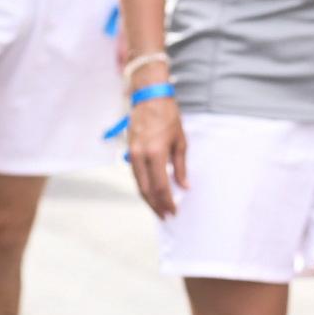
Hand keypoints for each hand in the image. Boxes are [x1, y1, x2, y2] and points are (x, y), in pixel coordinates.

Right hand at [124, 92, 187, 218]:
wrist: (149, 98)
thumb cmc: (168, 117)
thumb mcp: (180, 142)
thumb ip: (181, 167)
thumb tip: (184, 186)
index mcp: (156, 153)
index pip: (160, 186)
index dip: (167, 202)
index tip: (174, 212)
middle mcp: (140, 156)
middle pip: (146, 189)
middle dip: (156, 205)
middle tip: (165, 216)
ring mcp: (132, 153)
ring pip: (138, 183)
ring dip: (148, 198)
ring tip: (158, 208)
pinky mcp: (129, 150)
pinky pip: (135, 174)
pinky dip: (142, 186)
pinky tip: (150, 192)